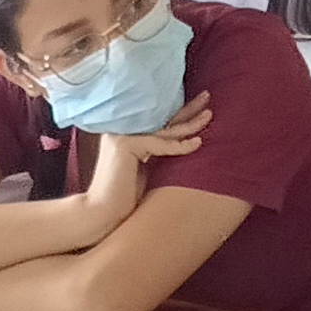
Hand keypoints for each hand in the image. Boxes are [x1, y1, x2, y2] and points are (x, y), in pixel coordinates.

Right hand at [84, 92, 211, 223]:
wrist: (103, 214)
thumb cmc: (124, 197)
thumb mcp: (146, 169)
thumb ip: (157, 153)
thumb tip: (183, 142)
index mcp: (128, 134)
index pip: (158, 120)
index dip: (179, 112)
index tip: (200, 106)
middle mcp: (123, 129)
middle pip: (161, 118)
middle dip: (186, 108)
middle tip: (207, 97)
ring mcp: (122, 135)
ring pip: (163, 129)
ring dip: (189, 122)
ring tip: (208, 116)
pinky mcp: (124, 144)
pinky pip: (160, 143)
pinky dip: (180, 145)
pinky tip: (197, 142)